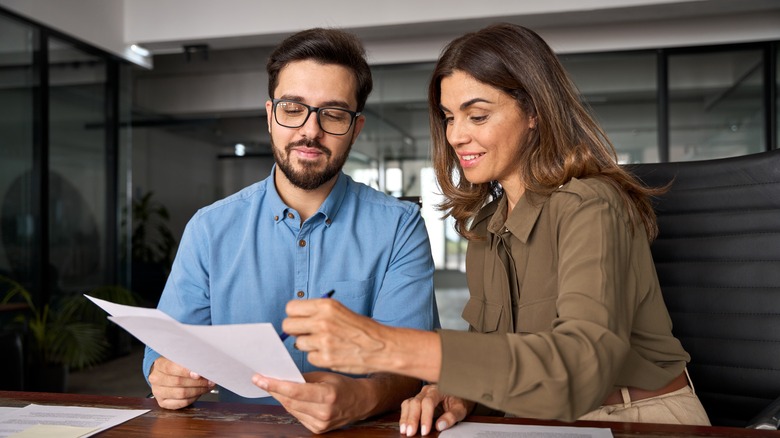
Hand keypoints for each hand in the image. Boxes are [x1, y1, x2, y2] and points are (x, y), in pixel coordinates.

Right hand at [148, 356, 214, 408]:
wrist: (164, 374)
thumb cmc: (175, 365)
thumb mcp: (180, 359)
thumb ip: (189, 362)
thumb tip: (203, 366)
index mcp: (159, 365)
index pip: (171, 368)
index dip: (185, 371)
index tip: (198, 374)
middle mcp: (156, 379)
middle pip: (178, 382)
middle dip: (198, 382)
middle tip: (210, 380)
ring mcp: (158, 392)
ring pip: (181, 393)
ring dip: (198, 390)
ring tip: (207, 386)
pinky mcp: (162, 402)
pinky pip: (181, 403)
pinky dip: (193, 398)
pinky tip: (199, 393)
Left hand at [252, 371, 372, 433]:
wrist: (361, 402)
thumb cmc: (344, 385)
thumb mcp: (325, 376)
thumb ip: (304, 378)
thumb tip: (281, 376)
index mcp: (327, 395)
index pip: (294, 391)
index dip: (275, 385)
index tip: (259, 379)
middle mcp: (324, 412)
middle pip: (289, 401)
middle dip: (273, 390)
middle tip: (261, 380)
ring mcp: (321, 423)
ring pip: (291, 409)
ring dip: (281, 398)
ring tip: (273, 386)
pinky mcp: (318, 429)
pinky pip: (297, 416)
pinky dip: (291, 406)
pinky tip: (288, 398)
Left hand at [283, 298, 389, 374]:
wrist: (382, 346)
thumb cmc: (361, 328)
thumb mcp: (340, 310)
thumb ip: (317, 312)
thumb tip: (296, 318)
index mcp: (325, 306)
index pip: (291, 308)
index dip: (295, 315)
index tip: (301, 320)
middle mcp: (322, 321)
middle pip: (288, 325)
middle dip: (295, 330)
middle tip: (306, 333)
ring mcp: (323, 341)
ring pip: (298, 343)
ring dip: (308, 345)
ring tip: (324, 344)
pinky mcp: (325, 358)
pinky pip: (309, 357)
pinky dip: (317, 357)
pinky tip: (331, 353)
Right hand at [399, 384, 473, 435]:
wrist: (458, 395)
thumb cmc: (459, 402)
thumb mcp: (460, 409)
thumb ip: (452, 416)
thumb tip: (439, 425)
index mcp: (438, 390)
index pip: (428, 402)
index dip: (425, 417)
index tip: (425, 431)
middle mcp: (427, 391)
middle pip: (415, 402)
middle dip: (412, 419)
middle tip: (410, 433)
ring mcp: (420, 395)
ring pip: (408, 403)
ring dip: (405, 418)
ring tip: (404, 430)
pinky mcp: (416, 401)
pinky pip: (406, 406)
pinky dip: (404, 416)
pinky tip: (404, 426)